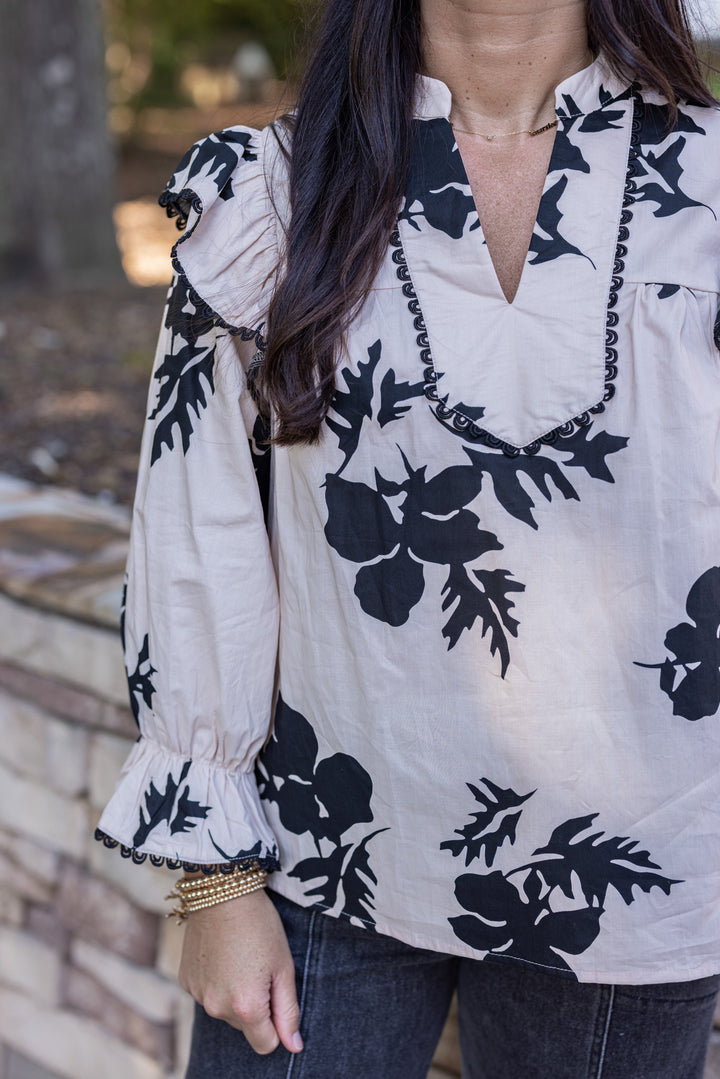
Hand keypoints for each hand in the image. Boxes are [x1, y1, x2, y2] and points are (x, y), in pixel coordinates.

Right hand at [178, 887, 303, 1055]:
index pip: (266, 1044)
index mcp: (246, 1007)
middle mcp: (217, 1008)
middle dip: (256, 1006)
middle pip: (246, 1027)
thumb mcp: (283, 966)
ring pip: (225, 1011)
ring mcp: (198, 995)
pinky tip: (222, 955)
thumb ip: (288, 1010)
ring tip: (241, 958)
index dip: (277, 1024)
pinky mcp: (185, 981)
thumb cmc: (260, 925)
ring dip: (235, 994)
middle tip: (260, 967)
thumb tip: (294, 1046)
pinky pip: (208, 994)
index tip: (277, 995)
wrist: (221, 891)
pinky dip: (217, 982)